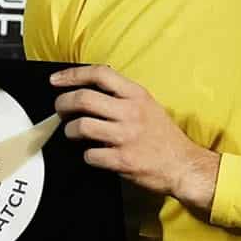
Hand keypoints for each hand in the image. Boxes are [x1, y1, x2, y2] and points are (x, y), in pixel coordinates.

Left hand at [50, 64, 219, 211]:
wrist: (184, 166)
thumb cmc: (164, 137)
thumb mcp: (149, 106)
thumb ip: (123, 97)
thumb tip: (89, 92)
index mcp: (137, 95)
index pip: (99, 74)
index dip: (72, 75)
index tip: (56, 80)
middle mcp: (130, 112)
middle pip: (83, 99)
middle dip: (62, 104)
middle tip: (60, 110)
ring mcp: (126, 137)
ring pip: (80, 127)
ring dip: (70, 131)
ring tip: (73, 133)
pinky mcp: (122, 160)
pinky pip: (90, 155)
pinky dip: (87, 156)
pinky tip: (94, 155)